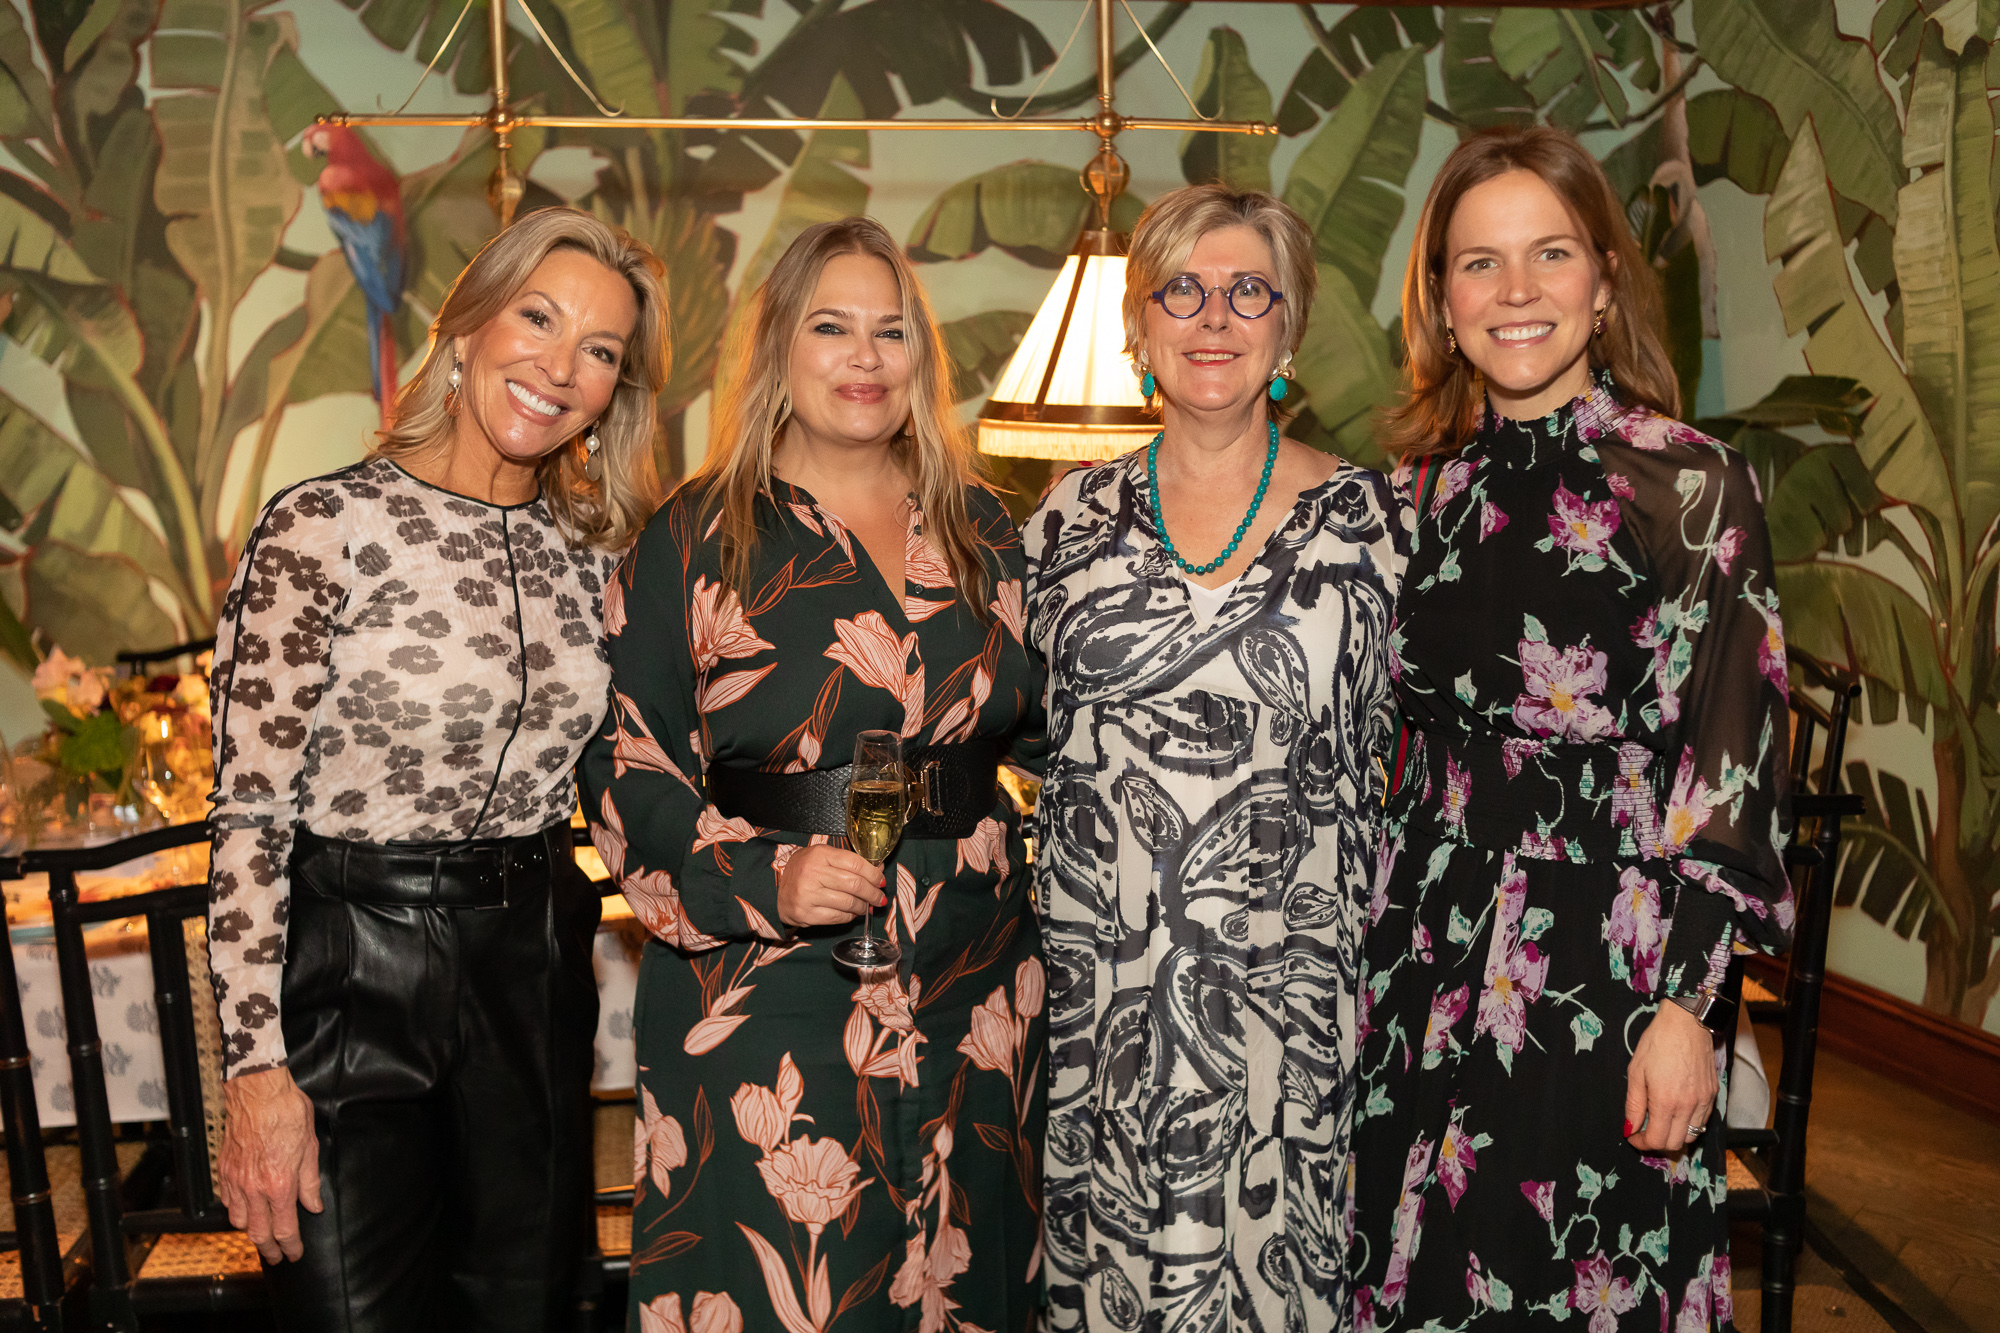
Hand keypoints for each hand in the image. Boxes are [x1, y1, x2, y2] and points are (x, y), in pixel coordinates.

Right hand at [218, 1066, 322, 1262]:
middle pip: (258, 1233)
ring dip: (251, 1232)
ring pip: (239, 1221)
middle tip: (277, 1256)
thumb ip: (310, 1181)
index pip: (284, 1228)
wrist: (258, 1092)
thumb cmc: (287, 1113)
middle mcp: (254, 1188)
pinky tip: (245, 1210)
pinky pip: (227, 1201)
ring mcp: (236, 1180)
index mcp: (279, 1184)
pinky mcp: (224, 1170)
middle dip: (269, 1250)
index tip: (294, 1254)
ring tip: (263, 1235)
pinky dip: (236, 1212)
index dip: (290, 1246)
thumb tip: (313, 1205)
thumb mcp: (310, 1146)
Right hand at [777, 844, 885, 927]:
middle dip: (872, 893)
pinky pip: (837, 917)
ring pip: (848, 903)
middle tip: (880, 898)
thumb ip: (849, 862)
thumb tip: (878, 870)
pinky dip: (849, 916)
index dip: (873, 874)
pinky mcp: (806, 914)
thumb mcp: (822, 857)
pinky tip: (852, 913)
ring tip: (867, 907)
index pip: (855, 863)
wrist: (775, 888)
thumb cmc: (804, 871)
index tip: (881, 881)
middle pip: (854, 884)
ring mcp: (808, 895)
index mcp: (819, 855)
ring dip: (863, 907)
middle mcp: (812, 873)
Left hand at [1623, 1000, 1718, 1153]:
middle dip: (1657, 1142)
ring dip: (1674, 1135)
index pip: (1657, 1140)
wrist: (1686, 1024)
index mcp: (1666, 1102)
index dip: (1642, 1143)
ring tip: (1660, 1122)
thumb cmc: (1657, 1043)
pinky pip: (1702, 1121)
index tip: (1633, 1137)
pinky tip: (1676, 1111)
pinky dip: (1688, 1124)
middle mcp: (1688, 1106)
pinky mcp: (1713, 1094)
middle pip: (1675, 1144)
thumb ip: (1633, 1105)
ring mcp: (1704, 1101)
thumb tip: (1630, 1128)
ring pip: (1691, 1135)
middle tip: (1644, 1131)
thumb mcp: (1636, 1072)